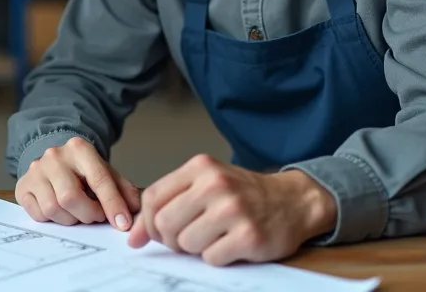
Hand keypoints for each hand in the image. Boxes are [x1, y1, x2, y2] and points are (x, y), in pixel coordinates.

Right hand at [15, 137, 141, 230]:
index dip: (113, 205)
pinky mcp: (23, 186)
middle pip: (71, 197)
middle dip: (88, 214)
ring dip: (71, 219)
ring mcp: (35, 170)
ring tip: (78, 212)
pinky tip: (60, 210)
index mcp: (79, 148)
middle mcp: (54, 156)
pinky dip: (53, 219)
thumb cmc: (84, 171)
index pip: (99, 179)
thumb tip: (134, 210)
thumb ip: (123, 189)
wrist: (55, 161)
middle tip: (96, 216)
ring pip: (53, 208)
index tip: (122, 224)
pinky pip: (38, 214)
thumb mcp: (107, 173)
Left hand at [128, 154, 335, 265]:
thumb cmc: (243, 195)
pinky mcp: (248, 236)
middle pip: (164, 224)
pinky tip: (231, 244)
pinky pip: (211, 258)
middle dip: (171, 239)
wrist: (293, 201)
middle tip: (187, 238)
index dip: (147, 222)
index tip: (157, 233)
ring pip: (186, 243)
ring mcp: (233, 210)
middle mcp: (215, 184)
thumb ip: (168, 205)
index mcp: (200, 168)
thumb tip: (132, 237)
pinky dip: (217, 257)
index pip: (151, 198)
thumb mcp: (205, 186)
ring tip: (214, 238)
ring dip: (195, 248)